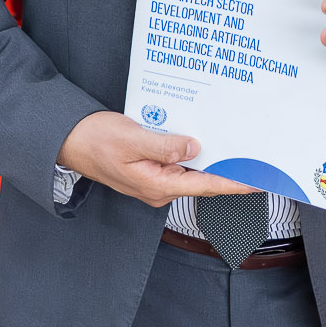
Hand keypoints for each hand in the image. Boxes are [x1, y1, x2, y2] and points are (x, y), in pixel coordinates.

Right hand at [57, 111, 253, 208]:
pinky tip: (198, 139)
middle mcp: (158, 188)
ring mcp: (153, 181)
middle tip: (251, 154)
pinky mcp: (149, 171)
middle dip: (226, 168)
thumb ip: (165, 145)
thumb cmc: (95, 140)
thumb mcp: (132, 138)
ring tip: (231, 143)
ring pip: (189, 170)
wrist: (69, 141)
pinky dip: (188, 153)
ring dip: (207, 157)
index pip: (204, 186)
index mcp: (157, 185)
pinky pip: (175, 163)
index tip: (257, 183)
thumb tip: (194, 148)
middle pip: (201, 179)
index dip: (233, 184)